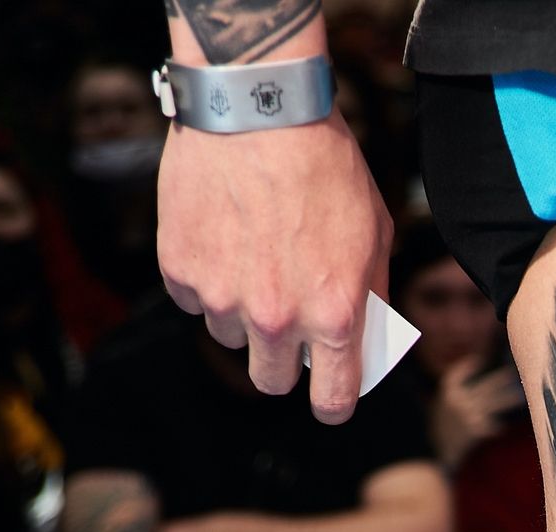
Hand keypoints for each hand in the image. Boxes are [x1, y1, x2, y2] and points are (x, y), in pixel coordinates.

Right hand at [157, 110, 392, 423]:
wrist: (258, 105)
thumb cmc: (325, 165)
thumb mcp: (374, 232)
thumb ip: (370, 296)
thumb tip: (363, 342)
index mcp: (333, 316)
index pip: (332, 400)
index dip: (331, 403)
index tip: (327, 396)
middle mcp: (276, 319)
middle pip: (271, 382)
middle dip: (281, 361)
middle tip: (284, 324)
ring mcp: (223, 298)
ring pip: (230, 337)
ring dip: (240, 313)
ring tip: (252, 256)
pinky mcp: (181, 271)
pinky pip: (193, 299)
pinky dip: (205, 277)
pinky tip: (221, 235)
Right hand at [430, 357, 525, 470]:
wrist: (433, 455)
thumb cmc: (434, 433)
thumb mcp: (437, 409)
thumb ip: (449, 396)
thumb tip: (463, 387)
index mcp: (447, 393)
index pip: (457, 374)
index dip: (466, 367)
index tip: (477, 361)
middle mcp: (459, 401)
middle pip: (484, 387)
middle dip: (499, 380)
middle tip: (512, 374)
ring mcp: (469, 415)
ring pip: (493, 403)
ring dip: (508, 399)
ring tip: (521, 396)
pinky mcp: (475, 430)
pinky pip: (491, 426)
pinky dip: (496, 427)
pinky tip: (502, 427)